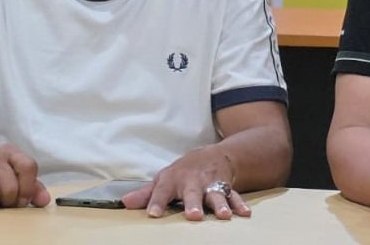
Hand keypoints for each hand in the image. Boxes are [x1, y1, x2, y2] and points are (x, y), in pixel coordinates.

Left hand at [123, 146, 247, 220]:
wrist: (213, 155)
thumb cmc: (184, 171)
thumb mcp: (164, 178)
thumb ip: (146, 193)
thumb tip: (125, 203)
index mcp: (173, 180)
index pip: (162, 191)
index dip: (156, 202)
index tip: (153, 214)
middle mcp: (193, 182)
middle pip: (192, 193)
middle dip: (194, 203)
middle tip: (194, 215)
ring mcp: (211, 184)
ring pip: (216, 194)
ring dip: (220, 204)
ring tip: (223, 215)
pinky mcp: (226, 186)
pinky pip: (234, 195)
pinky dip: (240, 204)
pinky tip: (244, 213)